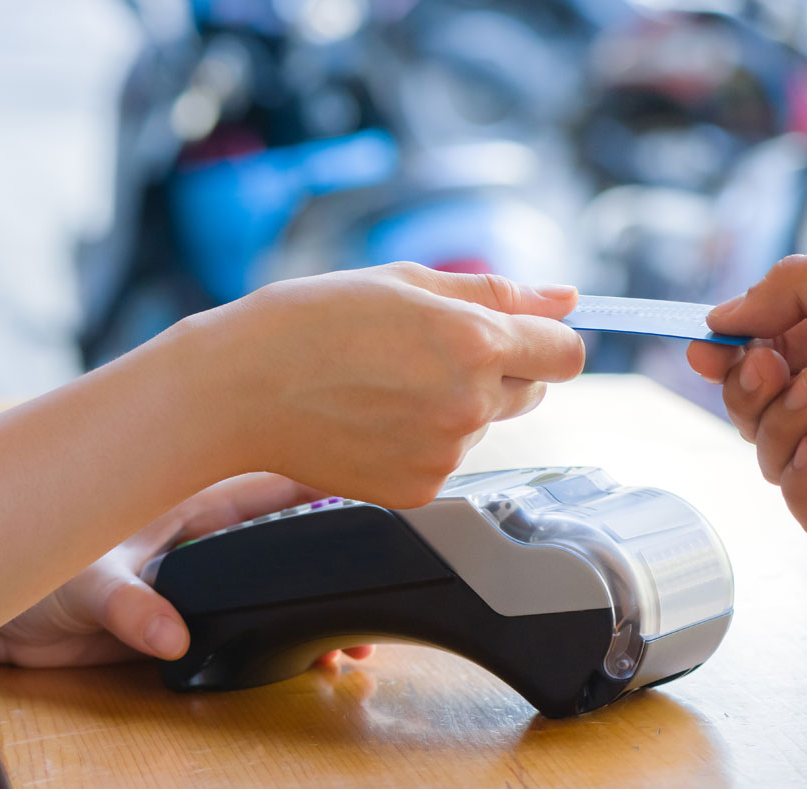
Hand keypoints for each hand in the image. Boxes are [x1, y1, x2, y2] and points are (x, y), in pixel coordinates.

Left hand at [0, 473, 373, 667]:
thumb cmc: (27, 569)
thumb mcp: (81, 582)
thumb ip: (129, 607)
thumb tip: (173, 636)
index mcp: (182, 497)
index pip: (265, 476)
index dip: (319, 475)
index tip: (373, 477)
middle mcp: (196, 535)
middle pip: (281, 537)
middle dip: (332, 559)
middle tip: (379, 586)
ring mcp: (192, 578)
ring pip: (268, 587)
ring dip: (309, 611)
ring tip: (353, 644)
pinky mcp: (179, 623)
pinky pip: (240, 633)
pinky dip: (275, 649)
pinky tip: (308, 663)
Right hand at [186, 262, 585, 508]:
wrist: (240, 390)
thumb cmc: (311, 322)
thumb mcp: (406, 282)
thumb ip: (496, 292)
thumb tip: (567, 298)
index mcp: (474, 341)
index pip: (566, 353)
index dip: (547, 339)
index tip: (524, 335)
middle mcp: (469, 403)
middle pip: (532, 390)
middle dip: (499, 369)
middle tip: (428, 351)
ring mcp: (445, 453)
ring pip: (482, 424)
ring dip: (454, 405)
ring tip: (383, 383)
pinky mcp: (419, 489)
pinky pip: (446, 459)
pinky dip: (421, 441)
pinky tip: (373, 418)